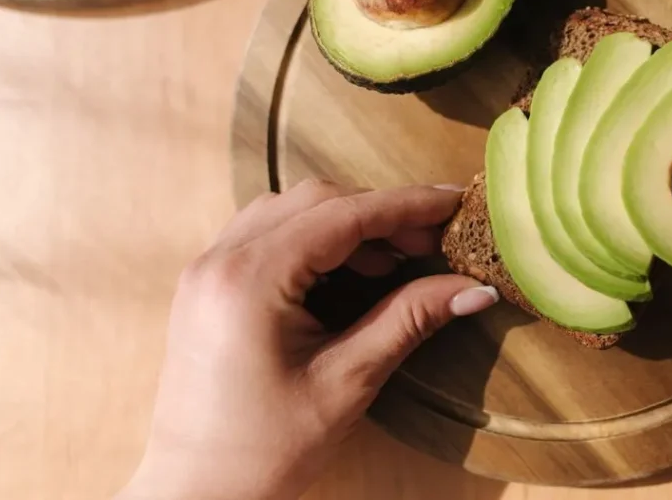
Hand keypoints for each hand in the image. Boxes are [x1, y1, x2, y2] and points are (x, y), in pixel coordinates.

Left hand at [116, 181, 496, 499]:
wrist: (195, 494)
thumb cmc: (265, 450)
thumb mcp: (348, 382)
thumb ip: (410, 320)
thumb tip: (477, 288)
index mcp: (250, 280)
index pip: (343, 214)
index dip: (407, 205)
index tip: (455, 203)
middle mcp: (220, 260)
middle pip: (316, 201)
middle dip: (380, 213)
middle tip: (433, 243)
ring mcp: (206, 269)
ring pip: (291, 210)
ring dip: (348, 223)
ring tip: (397, 259)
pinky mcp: (207, 285)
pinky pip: (268, 234)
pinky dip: (316, 239)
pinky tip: (350, 271)